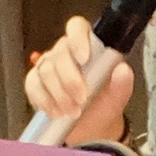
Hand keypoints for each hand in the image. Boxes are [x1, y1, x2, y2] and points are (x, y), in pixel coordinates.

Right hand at [20, 16, 139, 145]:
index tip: (84, 58)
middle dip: (70, 80)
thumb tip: (123, 70)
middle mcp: (65, 52)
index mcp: (87, 46)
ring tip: (72, 111)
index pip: (77, 27)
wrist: (90, 128)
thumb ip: (122, 83)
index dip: (77, 38)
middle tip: (82, 99)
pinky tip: (57, 112)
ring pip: (46, 71)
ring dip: (60, 94)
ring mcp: (48, 65)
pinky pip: (33, 85)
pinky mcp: (35, 82)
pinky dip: (45, 101)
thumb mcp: (117, 97)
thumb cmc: (102, 106)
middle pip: (60, 54)